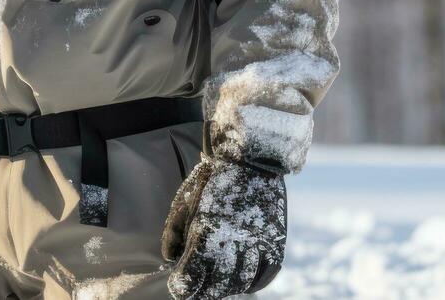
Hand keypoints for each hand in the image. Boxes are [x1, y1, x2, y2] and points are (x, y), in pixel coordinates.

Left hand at [160, 154, 286, 298]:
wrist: (250, 159)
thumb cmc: (213, 180)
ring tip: (216, 288)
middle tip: (194, 293)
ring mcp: (258, 242)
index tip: (178, 287)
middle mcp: (234, 240)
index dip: (183, 286)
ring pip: (241, 283)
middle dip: (202, 293)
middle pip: (217, 284)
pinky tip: (242, 284)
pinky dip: (252, 284)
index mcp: (208, 230)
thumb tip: (169, 257)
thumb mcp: (186, 201)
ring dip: (226, 290)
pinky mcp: (275, 241)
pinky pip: (265, 274)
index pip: (193, 274)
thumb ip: (175, 232)